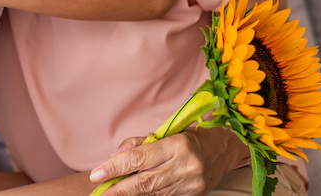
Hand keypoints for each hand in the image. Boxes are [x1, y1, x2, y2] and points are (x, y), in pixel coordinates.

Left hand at [89, 127, 244, 195]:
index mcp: (177, 144)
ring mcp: (190, 184)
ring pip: (152, 193)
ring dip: (128, 194)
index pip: (139, 159)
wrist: (224, 150)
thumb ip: (139, 143)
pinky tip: (132, 194)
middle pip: (143, 181)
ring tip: (110, 194)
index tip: (96, 174)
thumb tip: (113, 157)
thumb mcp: (166, 132)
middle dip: (117, 188)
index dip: (115, 168)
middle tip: (98, 191)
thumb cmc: (191, 137)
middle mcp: (184, 166)